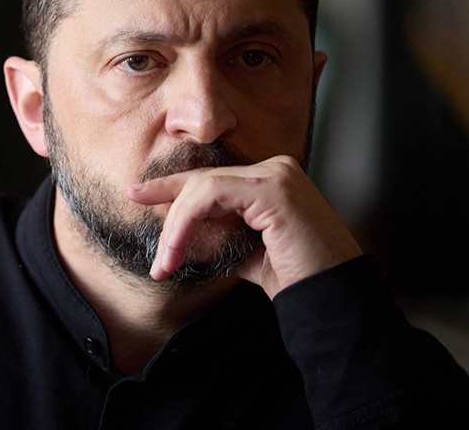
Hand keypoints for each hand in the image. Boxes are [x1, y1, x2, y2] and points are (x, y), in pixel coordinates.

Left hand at [125, 155, 362, 298]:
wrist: (332, 300)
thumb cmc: (295, 278)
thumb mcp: (246, 251)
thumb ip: (219, 234)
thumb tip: (183, 234)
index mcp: (271, 179)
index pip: (211, 178)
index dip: (171, 186)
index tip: (137, 194)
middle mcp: (275, 168)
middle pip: (202, 179)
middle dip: (164, 202)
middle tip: (136, 217)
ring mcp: (276, 175)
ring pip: (201, 187)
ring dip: (174, 227)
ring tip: (164, 262)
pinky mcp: (273, 189)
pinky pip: (210, 196)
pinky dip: (186, 223)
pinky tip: (177, 249)